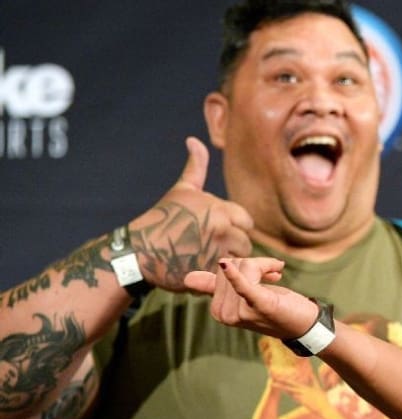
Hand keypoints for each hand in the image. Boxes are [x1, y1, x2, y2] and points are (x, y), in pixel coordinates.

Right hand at [129, 137, 253, 290]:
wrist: (137, 252)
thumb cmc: (162, 219)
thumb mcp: (182, 190)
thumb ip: (196, 166)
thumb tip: (194, 140)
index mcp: (221, 209)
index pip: (246, 222)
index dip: (233, 227)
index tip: (213, 232)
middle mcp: (222, 230)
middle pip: (245, 244)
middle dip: (231, 247)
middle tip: (206, 248)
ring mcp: (217, 254)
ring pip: (239, 262)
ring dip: (227, 264)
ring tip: (204, 260)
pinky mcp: (210, 276)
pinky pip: (228, 278)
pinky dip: (218, 278)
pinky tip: (200, 271)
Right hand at [185, 257, 316, 342]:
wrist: (303, 324)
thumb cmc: (274, 307)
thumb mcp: (243, 296)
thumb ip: (216, 287)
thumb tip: (188, 278)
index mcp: (218, 309)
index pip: (224, 267)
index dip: (245, 266)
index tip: (264, 274)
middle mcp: (224, 313)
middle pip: (235, 264)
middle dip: (256, 265)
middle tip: (271, 277)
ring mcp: (240, 312)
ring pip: (246, 266)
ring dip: (265, 267)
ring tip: (275, 278)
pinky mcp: (259, 306)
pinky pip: (243, 286)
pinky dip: (235, 275)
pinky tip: (227, 266)